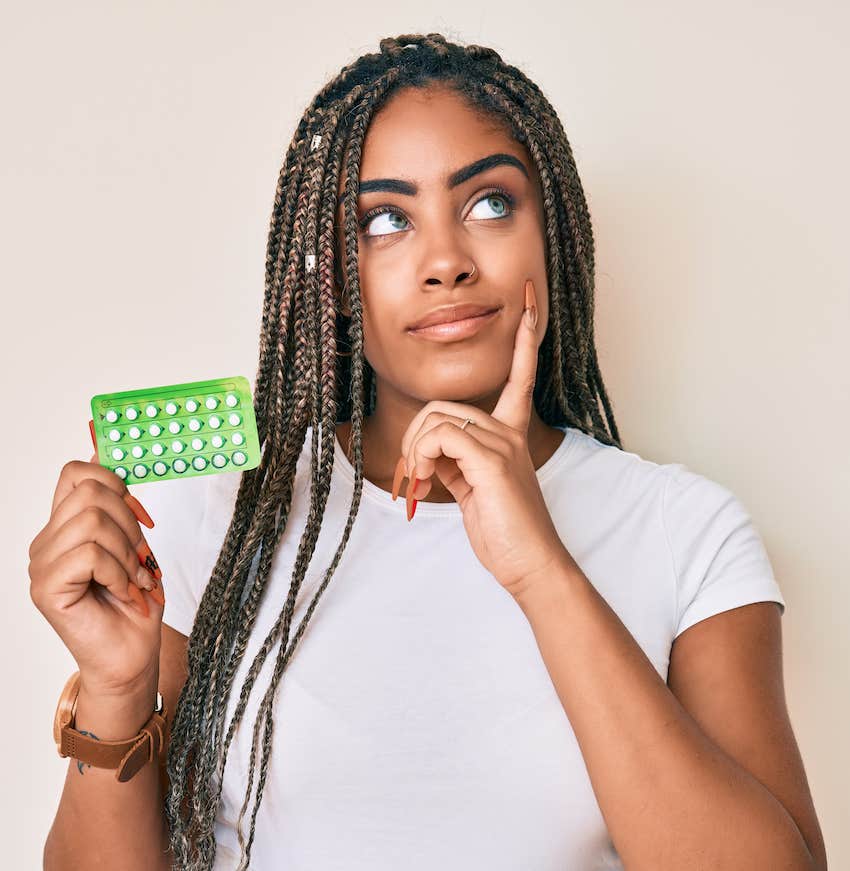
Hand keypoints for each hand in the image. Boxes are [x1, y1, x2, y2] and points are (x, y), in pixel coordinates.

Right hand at [28, 449, 164, 695]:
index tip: (142, 516)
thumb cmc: (135, 601)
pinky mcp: (45, 587)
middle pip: (90, 490)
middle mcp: (47, 540)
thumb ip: (118, 500)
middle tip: (141, 559)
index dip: (115, 481)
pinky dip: (120, 572)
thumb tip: (102, 439)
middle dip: (130, 523)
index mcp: (66, 525)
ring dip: (127, 552)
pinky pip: (91, 554)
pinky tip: (125, 593)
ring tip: (134, 580)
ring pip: (92, 520)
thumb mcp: (135, 541)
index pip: (76, 472)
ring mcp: (41, 564)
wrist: (133, 656)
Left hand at [394, 278, 569, 596]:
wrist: (530, 565)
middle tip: (410, 475)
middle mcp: (509, 432)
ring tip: (418, 486)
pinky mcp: (492, 461)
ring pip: (436, 418)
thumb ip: (454, 461)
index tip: (533, 303)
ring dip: (413, 453)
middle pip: (442, 404)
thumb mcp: (472, 489)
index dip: (526, 340)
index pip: (520, 375)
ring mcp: (503, 444)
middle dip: (413, 437)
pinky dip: (420, 458)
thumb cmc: (504, 531)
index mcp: (509, 434)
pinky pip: (440, 436)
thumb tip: (427, 451)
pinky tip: (423, 484)